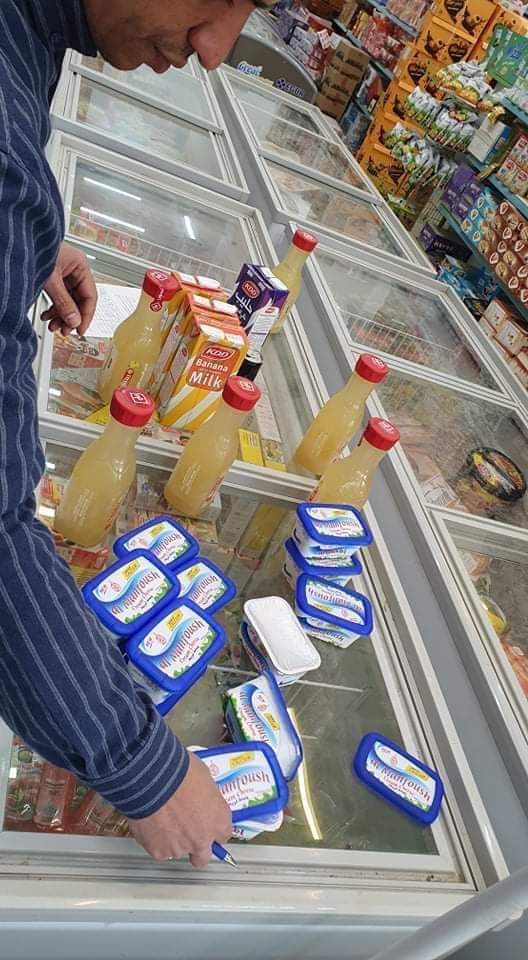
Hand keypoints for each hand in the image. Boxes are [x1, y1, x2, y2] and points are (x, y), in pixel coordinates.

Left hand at [42, 242, 97, 336]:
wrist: (18, 240)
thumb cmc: (35, 250)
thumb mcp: (51, 281)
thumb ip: (64, 302)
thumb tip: (74, 321)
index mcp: (80, 265)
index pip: (90, 296)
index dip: (86, 315)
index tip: (80, 329)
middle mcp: (74, 269)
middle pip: (79, 300)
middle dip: (71, 317)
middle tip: (64, 330)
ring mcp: (64, 273)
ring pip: (68, 300)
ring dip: (61, 315)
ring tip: (53, 325)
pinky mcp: (54, 277)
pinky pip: (59, 296)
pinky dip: (53, 308)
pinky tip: (47, 315)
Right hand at [127, 753, 231, 867]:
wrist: (151, 777)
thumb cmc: (178, 772)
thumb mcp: (204, 777)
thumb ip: (206, 796)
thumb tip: (202, 796)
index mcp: (218, 820)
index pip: (223, 834)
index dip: (213, 828)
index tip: (206, 822)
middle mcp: (202, 839)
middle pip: (204, 856)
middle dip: (197, 848)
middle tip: (187, 832)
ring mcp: (180, 848)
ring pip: (178, 851)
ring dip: (173, 840)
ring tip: (163, 819)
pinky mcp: (158, 851)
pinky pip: (159, 849)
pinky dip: (155, 839)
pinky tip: (151, 822)